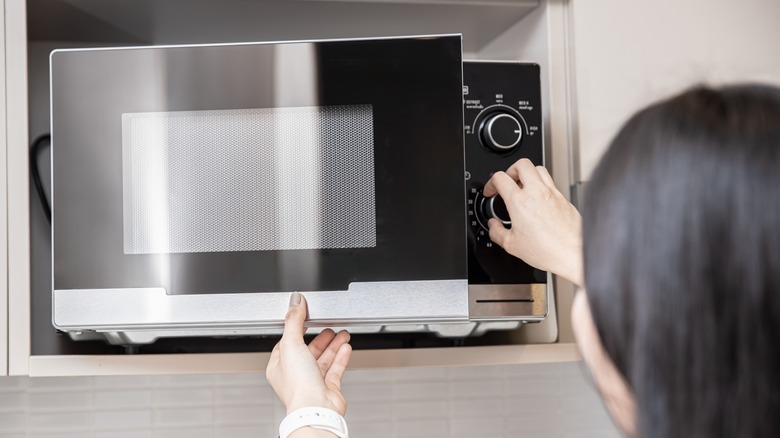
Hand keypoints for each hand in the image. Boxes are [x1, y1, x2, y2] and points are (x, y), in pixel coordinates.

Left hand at [266, 292, 352, 415]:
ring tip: (342, 333)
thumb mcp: (292, 344)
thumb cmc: (299, 385)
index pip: (287, 342)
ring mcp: (312, 382)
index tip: (307, 318)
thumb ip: (294, 320)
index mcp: (279, 366)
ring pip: (323, 359)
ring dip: (333, 345)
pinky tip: (346, 347)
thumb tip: (295, 301)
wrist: (316, 408)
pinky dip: (341, 357)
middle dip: (321, 337)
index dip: (297, 329)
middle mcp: (295, 375)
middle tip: (329, 325)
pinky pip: (335, 369)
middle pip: (309, 350)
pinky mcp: (328, 388)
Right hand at [483, 158, 583, 286]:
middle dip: (510, 170)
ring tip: (523, 187)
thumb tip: (493, 226)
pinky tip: (538, 200)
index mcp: (520, 202)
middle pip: (522, 164)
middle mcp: (537, 193)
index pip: (500, 178)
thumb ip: (496, 232)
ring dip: (528, 174)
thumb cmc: (547, 250)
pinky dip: (542, 186)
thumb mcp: (511, 245)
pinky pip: (551, 183)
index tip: (491, 191)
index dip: (491, 183)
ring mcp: (552, 194)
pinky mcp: (563, 199)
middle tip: (508, 182)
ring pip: (539, 169)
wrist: (572, 254)